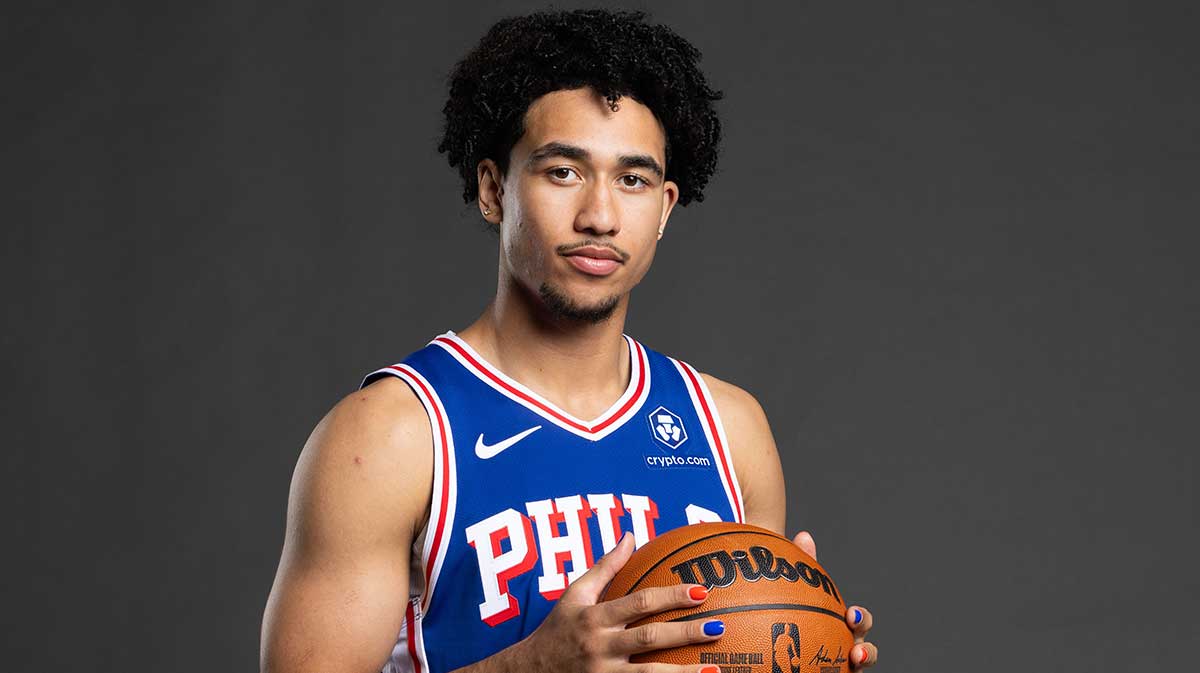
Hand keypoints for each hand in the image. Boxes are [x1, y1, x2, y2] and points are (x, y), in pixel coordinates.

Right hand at [517, 533, 724, 672]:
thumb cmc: (557, 629)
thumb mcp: (574, 594)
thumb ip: (606, 567)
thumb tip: (631, 536)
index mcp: (595, 618)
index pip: (639, 603)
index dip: (671, 596)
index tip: (701, 591)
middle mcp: (600, 647)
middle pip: (649, 639)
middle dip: (686, 632)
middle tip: (719, 626)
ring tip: (716, 670)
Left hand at [793, 531, 877, 669]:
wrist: (774, 647)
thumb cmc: (790, 612)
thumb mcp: (796, 590)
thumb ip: (803, 567)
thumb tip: (804, 536)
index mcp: (842, 626)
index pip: (859, 622)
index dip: (861, 619)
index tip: (850, 615)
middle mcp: (844, 649)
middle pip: (865, 652)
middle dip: (867, 653)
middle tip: (855, 652)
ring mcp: (837, 667)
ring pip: (852, 671)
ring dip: (856, 666)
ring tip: (849, 666)